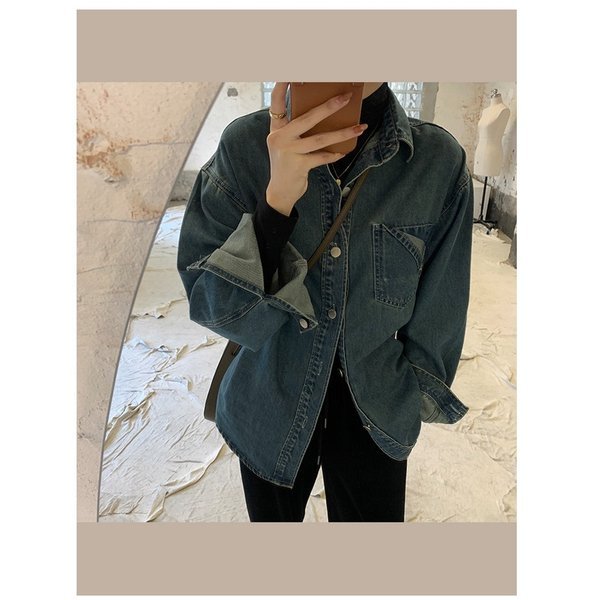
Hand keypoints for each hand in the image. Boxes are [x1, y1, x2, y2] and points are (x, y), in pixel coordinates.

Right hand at [265, 82, 367, 216]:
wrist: (279, 193)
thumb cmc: (287, 165)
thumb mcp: (286, 144)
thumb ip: (296, 130)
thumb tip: (323, 115)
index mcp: (276, 129)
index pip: (277, 102)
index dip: (282, 86)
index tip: (290, 73)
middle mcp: (280, 138)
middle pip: (307, 117)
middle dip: (329, 107)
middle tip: (346, 97)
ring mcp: (288, 152)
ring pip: (320, 139)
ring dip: (343, 133)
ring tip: (360, 127)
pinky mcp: (298, 166)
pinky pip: (321, 157)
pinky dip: (334, 155)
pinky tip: (344, 152)